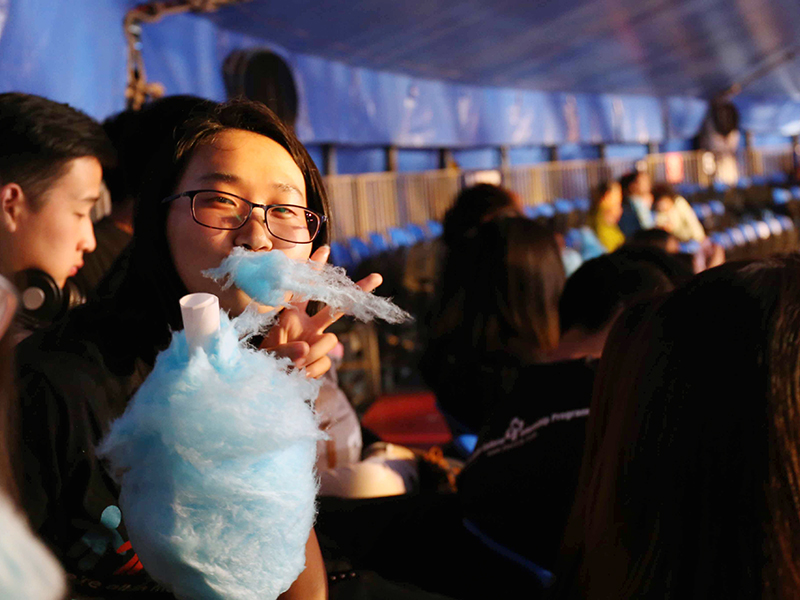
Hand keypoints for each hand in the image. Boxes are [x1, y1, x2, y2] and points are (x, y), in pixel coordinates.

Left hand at [260, 246, 382, 377]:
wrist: (268, 384)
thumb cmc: (264, 361)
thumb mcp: (267, 351)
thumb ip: (285, 349)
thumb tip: (307, 349)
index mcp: (291, 315)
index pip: (303, 290)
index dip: (314, 270)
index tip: (325, 249)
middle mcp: (308, 326)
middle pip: (337, 307)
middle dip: (357, 291)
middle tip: (377, 277)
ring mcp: (317, 343)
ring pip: (330, 342)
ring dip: (312, 355)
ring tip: (293, 365)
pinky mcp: (322, 360)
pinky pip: (325, 363)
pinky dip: (311, 371)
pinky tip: (299, 374)